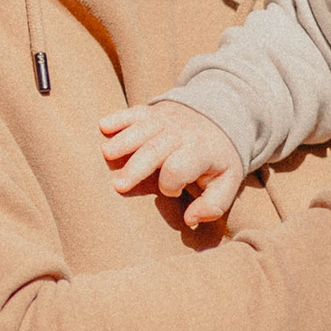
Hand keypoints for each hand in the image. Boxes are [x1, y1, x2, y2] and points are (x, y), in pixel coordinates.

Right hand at [98, 96, 247, 230]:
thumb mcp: (227, 182)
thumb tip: (190, 219)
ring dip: (123, 142)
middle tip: (118, 186)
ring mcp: (166, 119)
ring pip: (141, 130)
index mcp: (201, 151)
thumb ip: (214, 204)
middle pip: (155, 150)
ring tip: (106, 154)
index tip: (170, 192)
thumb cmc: (218, 158)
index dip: (170, 184)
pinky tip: (103, 127)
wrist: (222, 116)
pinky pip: (134, 112)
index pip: (180, 168)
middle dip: (136, 168)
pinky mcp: (153, 111)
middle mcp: (182, 133)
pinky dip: (118, 118)